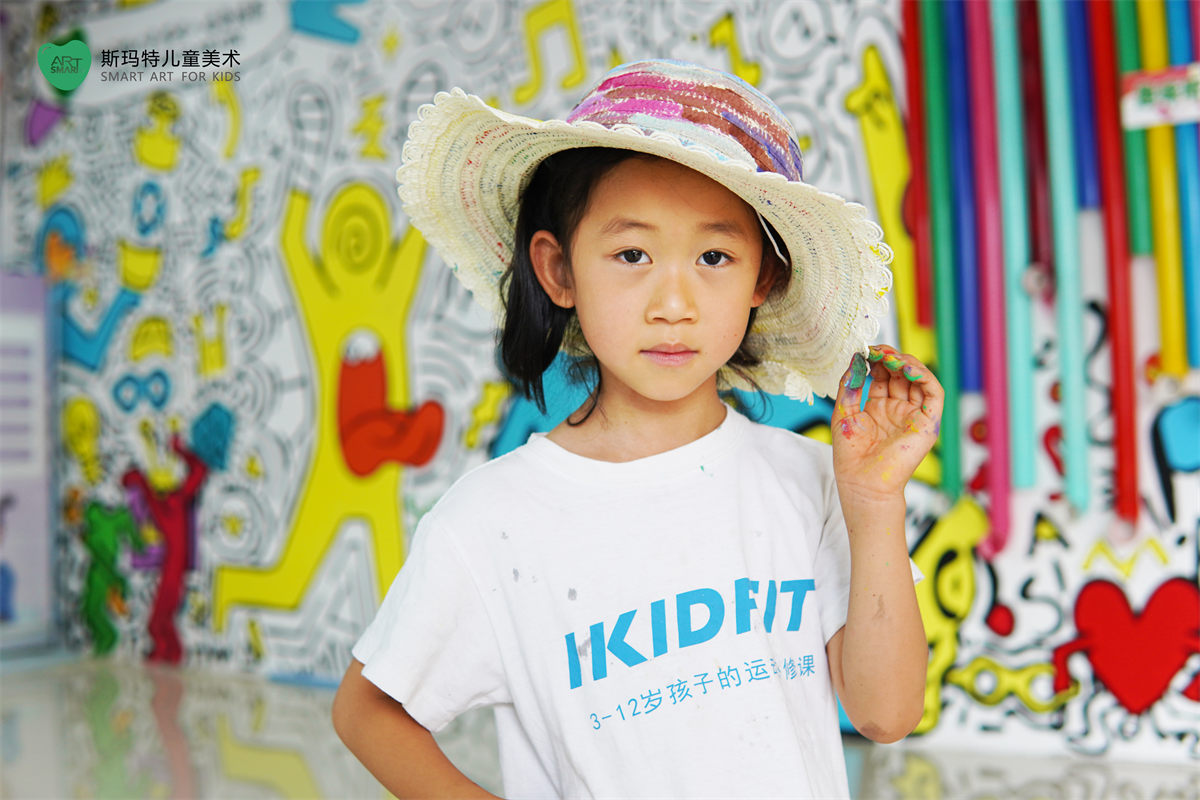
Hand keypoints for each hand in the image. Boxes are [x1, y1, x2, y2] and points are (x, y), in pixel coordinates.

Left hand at [830, 345, 942, 499]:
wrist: (861, 483)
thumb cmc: (851, 455)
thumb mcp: (844, 412)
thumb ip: (850, 385)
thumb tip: (855, 359)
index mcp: (880, 407)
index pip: (884, 374)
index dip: (877, 360)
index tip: (865, 350)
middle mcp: (899, 409)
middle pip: (901, 373)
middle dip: (891, 357)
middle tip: (877, 349)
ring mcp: (914, 415)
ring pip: (919, 379)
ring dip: (907, 363)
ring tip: (889, 356)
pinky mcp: (927, 423)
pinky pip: (933, 394)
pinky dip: (924, 377)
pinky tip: (907, 368)